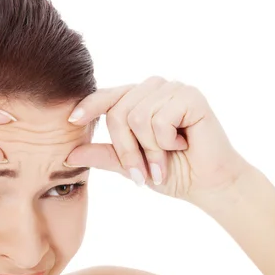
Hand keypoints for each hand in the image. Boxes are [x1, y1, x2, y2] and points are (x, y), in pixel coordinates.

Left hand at [64, 76, 249, 201]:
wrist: (206, 184)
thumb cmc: (170, 172)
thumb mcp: (129, 165)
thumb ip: (102, 155)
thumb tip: (68, 155)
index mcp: (137, 100)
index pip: (106, 97)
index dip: (89, 107)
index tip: (71, 121)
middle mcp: (153, 89)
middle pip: (118, 112)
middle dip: (127, 149)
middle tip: (143, 172)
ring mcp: (172, 89)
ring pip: (137, 117)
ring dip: (150, 149)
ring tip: (165, 159)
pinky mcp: (190, 96)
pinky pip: (159, 119)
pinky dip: (166, 141)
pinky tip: (183, 143)